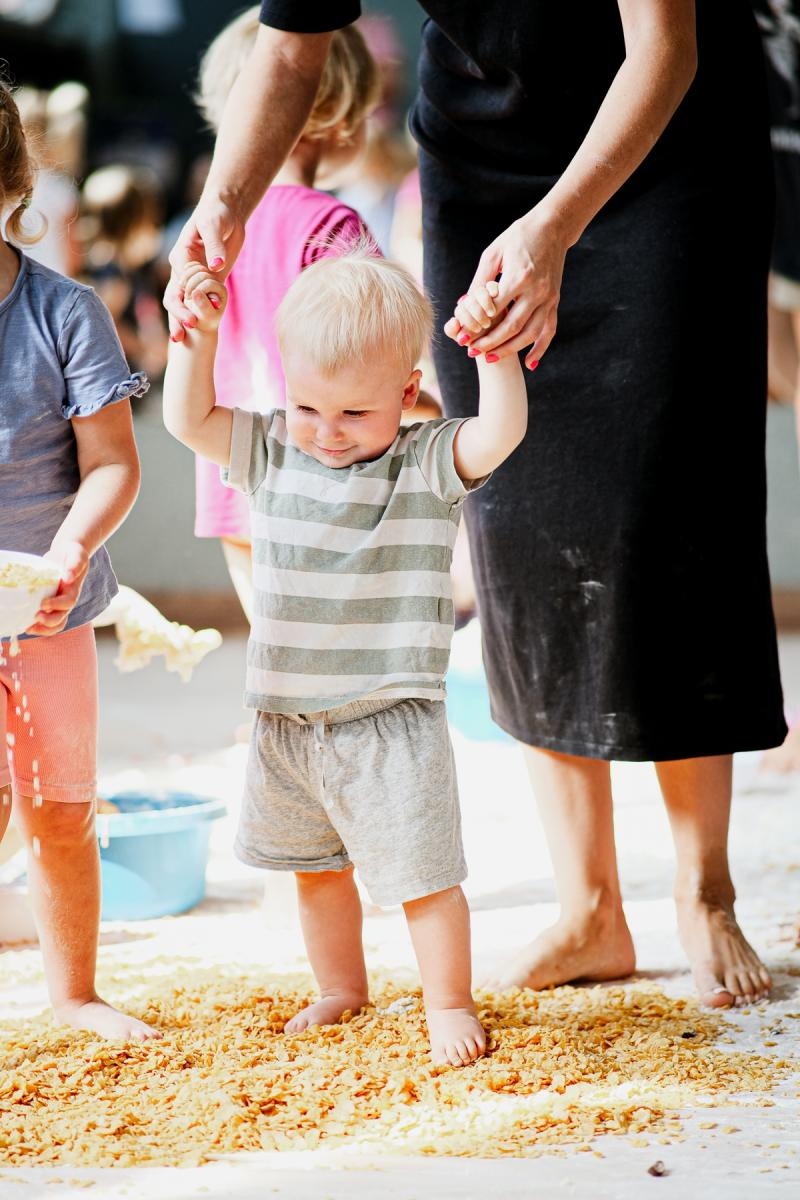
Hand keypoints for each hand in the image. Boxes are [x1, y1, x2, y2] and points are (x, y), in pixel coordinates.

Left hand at [26, 541, 89, 636]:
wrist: (68, 553)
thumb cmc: (73, 554)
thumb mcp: (77, 555)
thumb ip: (75, 565)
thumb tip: (68, 578)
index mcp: (73, 590)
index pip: (68, 602)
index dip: (57, 605)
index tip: (43, 604)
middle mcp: (66, 600)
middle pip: (62, 618)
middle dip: (49, 621)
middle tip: (36, 617)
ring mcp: (58, 604)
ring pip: (55, 624)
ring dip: (43, 629)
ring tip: (29, 628)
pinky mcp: (49, 603)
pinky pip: (46, 619)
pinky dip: (37, 625)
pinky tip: (26, 625)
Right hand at [164, 196, 243, 340]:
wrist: (227, 211)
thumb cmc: (217, 213)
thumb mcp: (214, 225)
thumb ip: (215, 246)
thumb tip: (216, 265)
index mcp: (181, 256)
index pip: (178, 283)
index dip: (182, 303)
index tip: (190, 317)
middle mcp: (183, 269)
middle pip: (174, 297)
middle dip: (176, 317)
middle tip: (181, 336)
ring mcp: (195, 277)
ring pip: (183, 302)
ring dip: (179, 320)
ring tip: (179, 341)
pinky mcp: (208, 280)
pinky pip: (200, 300)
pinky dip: (196, 315)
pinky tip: (198, 332)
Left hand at [444, 209, 568, 368]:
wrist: (553, 228)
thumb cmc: (517, 237)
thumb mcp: (493, 253)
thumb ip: (480, 281)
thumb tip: (464, 306)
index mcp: (519, 277)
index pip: (493, 310)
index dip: (475, 326)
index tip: (460, 337)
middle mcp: (537, 290)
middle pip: (511, 327)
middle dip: (489, 343)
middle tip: (471, 352)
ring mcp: (548, 298)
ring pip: (529, 333)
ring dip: (510, 350)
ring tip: (490, 358)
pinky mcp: (555, 301)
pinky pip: (549, 330)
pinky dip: (540, 349)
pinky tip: (529, 364)